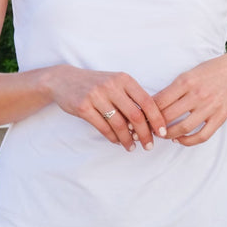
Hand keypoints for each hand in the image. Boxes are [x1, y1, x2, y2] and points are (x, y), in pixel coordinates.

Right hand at [46, 65, 167, 150]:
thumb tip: (150, 122)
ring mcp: (96, 96)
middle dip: (145, 134)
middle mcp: (111, 86)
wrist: (64, 80)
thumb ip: (131, 98)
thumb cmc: (95, 84)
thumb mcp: (115, 83)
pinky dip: (113, 138)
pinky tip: (117, 142)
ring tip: (131, 147)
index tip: (162, 133)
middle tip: (149, 146)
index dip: (157, 119)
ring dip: (128, 140)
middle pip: (135, 115)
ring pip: (119, 124)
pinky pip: (103, 128)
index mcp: (124, 79)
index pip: (147, 101)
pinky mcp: (83, 107)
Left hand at [152, 54, 226, 145]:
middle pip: (168, 116)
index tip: (140, 118)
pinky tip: (179, 139)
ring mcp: (209, 107)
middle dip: (153, 126)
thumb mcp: (188, 74)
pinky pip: (202, 135)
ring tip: (162, 135)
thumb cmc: (209, 72)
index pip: (159, 101)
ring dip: (168, 135)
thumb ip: (173, 88)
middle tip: (147, 130)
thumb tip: (153, 105)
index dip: (146, 112)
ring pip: (182, 128)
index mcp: (185, 81)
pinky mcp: (220, 117)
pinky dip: (188, 141)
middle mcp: (197, 94)